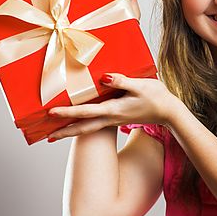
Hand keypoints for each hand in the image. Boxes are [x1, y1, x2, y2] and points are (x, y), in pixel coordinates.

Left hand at [47, 74, 177, 140]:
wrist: (169, 112)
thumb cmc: (157, 97)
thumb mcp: (140, 85)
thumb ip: (121, 81)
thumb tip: (102, 78)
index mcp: (113, 110)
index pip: (85, 112)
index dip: (68, 112)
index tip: (52, 113)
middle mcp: (111, 118)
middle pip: (83, 128)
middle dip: (65, 132)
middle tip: (47, 137)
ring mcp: (114, 121)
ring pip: (88, 129)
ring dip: (72, 131)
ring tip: (56, 134)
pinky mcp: (117, 119)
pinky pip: (96, 125)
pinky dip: (83, 126)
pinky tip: (79, 123)